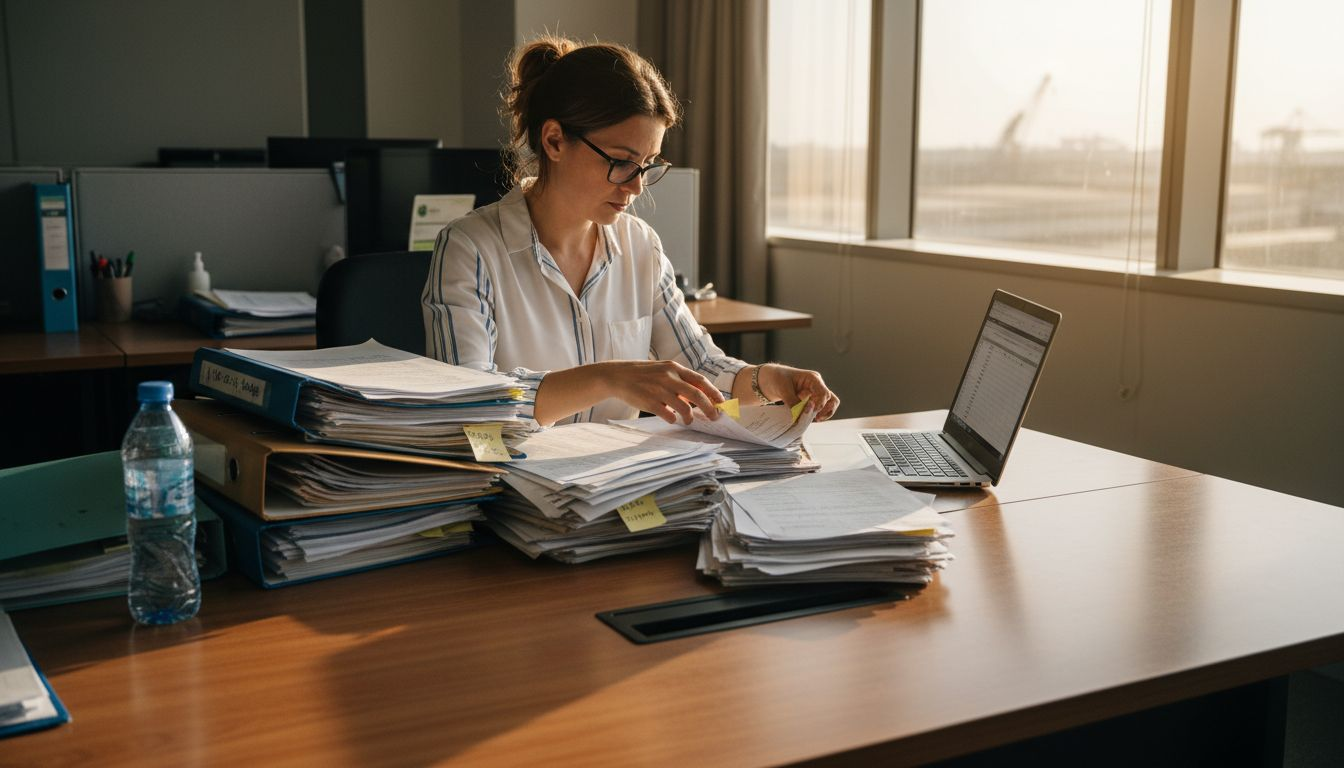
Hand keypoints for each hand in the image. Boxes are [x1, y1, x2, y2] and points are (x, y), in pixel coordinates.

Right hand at [609, 360, 724, 423]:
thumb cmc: (644, 375)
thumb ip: (680, 381)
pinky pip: (668, 415)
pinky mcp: (649, 401)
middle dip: (709, 408)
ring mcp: (659, 390)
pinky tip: (671, 418)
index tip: (721, 402)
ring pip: (684, 407)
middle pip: (697, 394)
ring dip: (690, 417)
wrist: (618, 376)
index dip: (713, 392)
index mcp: (674, 368)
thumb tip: (698, 398)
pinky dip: (673, 419)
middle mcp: (669, 377)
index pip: (700, 380)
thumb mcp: (663, 371)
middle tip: (715, 417)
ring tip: (689, 420)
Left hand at [759, 363, 839, 420]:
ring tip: (815, 420)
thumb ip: (792, 403)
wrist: (772, 378)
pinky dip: (817, 415)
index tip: (811, 412)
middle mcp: (817, 385)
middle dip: (825, 411)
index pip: (824, 393)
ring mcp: (816, 393)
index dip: (820, 405)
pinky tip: (808, 419)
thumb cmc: (777, 378)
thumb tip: (798, 417)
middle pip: (831, 399)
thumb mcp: (783, 389)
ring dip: (824, 414)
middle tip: (815, 419)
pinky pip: (820, 409)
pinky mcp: (812, 400)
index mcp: (813, 378)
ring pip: (830, 405)